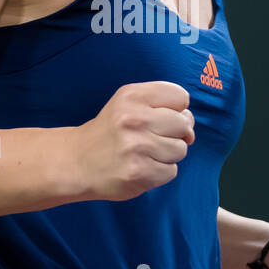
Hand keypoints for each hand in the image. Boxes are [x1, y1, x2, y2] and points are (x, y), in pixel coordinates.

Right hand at [73, 81, 194, 201]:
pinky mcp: (139, 173)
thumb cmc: (111, 131)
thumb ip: (164, 107)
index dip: (175, 110)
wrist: (77, 161)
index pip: (181, 97)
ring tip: (144, 153)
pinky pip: (171, 171)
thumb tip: (191, 132)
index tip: (159, 118)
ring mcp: (137, 147)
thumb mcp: (129, 104)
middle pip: (184, 124)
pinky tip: (141, 167)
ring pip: (180, 149)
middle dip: (174, 134)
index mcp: (133, 96)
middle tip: (150, 138)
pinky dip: (160, 172)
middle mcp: (134, 119)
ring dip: (167, 155)